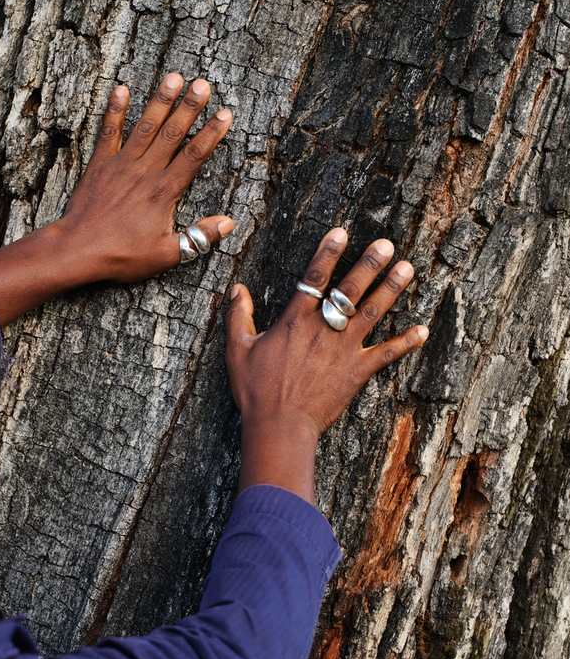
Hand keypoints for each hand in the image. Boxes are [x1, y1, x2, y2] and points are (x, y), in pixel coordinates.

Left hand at [56, 74, 233, 283]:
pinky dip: (114, 110)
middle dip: (190, 107)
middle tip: (203, 84)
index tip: (225, 114)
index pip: (194, 156)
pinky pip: (108, 132)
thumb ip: (198, 237)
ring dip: (160, 101)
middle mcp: (145, 171)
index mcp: (164, 191)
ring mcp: (121, 164)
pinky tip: (121, 89)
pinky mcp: (100, 165)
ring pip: (145, 126)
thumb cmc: (122, 255)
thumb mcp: (166, 254)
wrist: (79, 250)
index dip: (211, 134)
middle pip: (173, 133)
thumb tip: (228, 224)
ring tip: (174, 77)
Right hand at [225, 228, 427, 501]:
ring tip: (408, 268)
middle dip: (370, 263)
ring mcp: (344, 349)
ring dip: (392, 289)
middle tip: (387, 244)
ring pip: (373, 312)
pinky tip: (423, 330)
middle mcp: (324, 329)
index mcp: (295, 320)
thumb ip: (237, 316)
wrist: (279, 426)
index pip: (314, 277)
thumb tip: (236, 289)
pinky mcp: (357, 371)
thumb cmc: (255, 390)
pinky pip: (386, 354)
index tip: (341, 232)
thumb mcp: (237, 350)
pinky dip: (406, 342)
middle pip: (351, 288)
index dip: (328, 252)